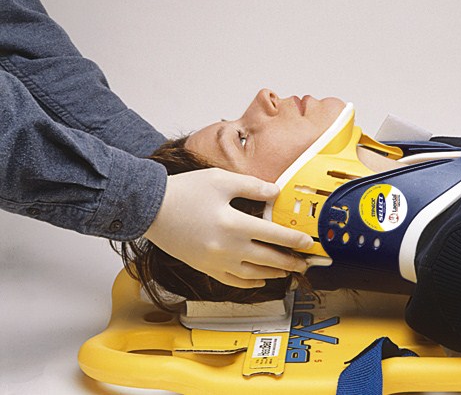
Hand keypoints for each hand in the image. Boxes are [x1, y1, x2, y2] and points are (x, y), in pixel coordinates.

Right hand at [144, 168, 310, 287]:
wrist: (150, 208)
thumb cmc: (185, 191)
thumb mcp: (221, 180)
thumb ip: (252, 186)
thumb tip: (276, 193)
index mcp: (234, 223)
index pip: (274, 235)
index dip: (295, 240)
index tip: (308, 243)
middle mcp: (227, 247)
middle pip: (268, 259)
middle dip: (290, 262)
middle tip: (305, 264)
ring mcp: (215, 261)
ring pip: (253, 275)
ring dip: (273, 274)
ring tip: (287, 272)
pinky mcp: (204, 267)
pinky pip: (232, 281)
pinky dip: (250, 283)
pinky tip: (260, 280)